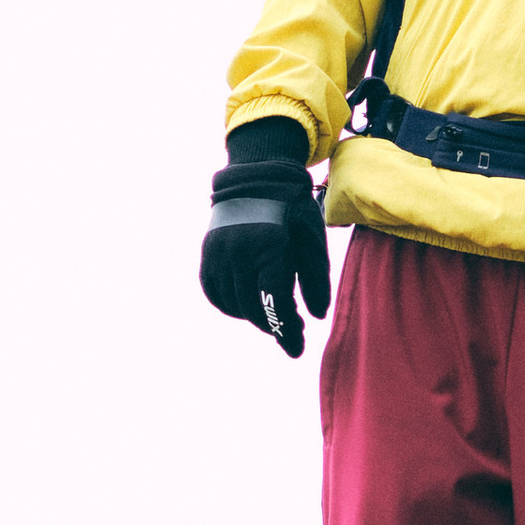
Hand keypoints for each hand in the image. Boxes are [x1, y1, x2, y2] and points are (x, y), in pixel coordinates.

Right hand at [200, 124, 331, 358]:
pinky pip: (213, 290)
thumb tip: (316, 317)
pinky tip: (246, 304)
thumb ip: (316, 280)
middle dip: (274, 325)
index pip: (275, 304)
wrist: (257, 174)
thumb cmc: (293, 209)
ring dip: (252, 316)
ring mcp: (219, 251)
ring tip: (271, 313)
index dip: (287, 331)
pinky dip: (228, 304)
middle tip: (291, 327)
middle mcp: (239, 251)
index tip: (296, 350)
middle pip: (253, 309)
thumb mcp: (312, 240)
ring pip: (231, 304)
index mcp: (270, 248)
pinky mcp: (208, 251)